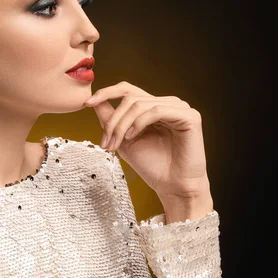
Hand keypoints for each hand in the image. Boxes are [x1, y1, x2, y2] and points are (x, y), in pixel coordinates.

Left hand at [84, 81, 212, 221]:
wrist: (172, 188)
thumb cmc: (152, 166)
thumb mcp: (123, 140)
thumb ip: (111, 119)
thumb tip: (94, 101)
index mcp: (154, 106)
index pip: (128, 90)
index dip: (107, 92)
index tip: (88, 103)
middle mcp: (167, 103)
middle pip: (131, 97)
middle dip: (113, 119)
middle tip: (105, 141)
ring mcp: (179, 108)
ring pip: (140, 104)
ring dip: (122, 124)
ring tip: (116, 143)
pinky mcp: (189, 116)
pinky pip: (156, 110)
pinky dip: (139, 123)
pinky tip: (132, 137)